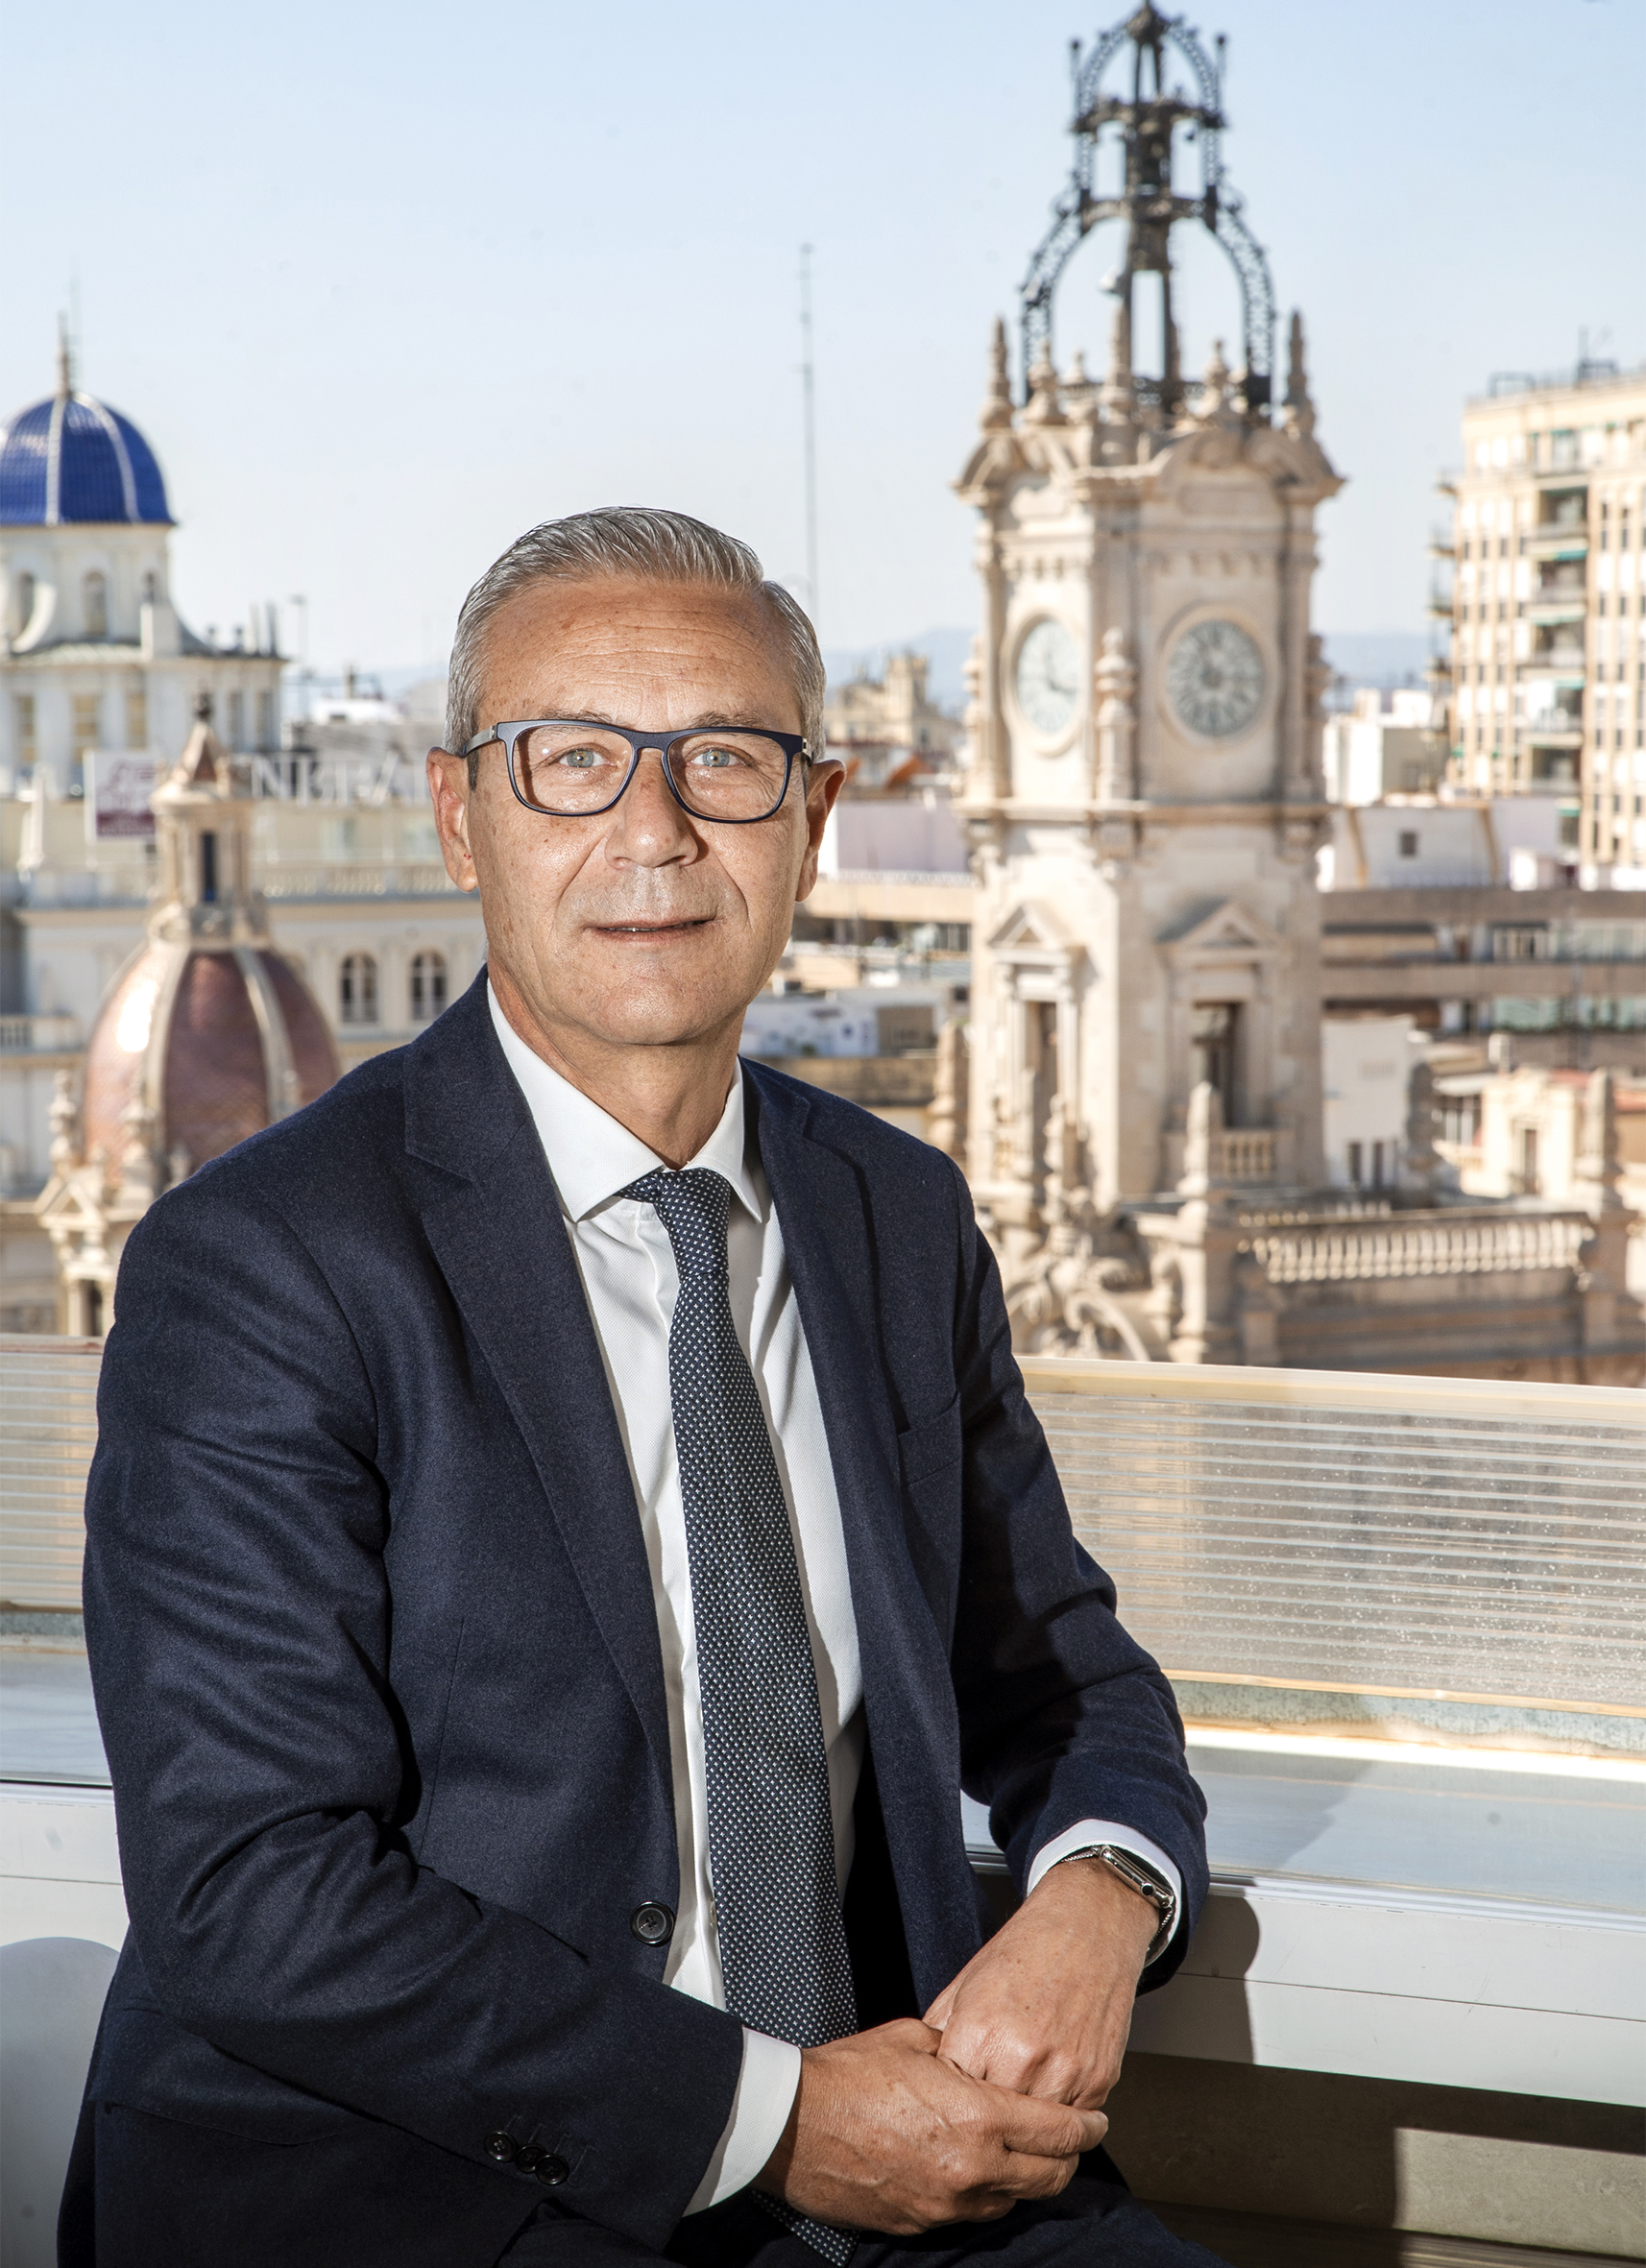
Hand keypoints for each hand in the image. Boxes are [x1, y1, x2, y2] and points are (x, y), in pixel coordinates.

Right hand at [752, 2017, 1107, 2235]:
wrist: (791, 2125)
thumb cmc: (845, 2077)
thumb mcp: (913, 2039)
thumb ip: (959, 2049)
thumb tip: (979, 2049)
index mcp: (977, 2117)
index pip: (1058, 2132)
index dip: (1087, 2126)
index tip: (1096, 2120)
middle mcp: (971, 2169)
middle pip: (1048, 2178)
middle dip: (1066, 2159)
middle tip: (1070, 2140)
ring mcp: (945, 2204)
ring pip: (1011, 2202)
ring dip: (1023, 2180)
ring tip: (1020, 2154)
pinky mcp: (919, 2223)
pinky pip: (969, 2214)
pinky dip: (982, 2195)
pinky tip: (972, 2170)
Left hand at [924, 1856, 1156, 2111]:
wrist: (1089, 1924)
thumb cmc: (1028, 1948)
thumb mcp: (967, 1982)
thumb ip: (939, 2032)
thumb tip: (921, 2073)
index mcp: (980, 2031)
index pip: (951, 2099)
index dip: (951, 2099)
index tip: (954, 2095)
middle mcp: (1021, 2056)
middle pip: (991, 2122)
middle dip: (985, 2115)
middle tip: (987, 2096)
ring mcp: (1063, 2073)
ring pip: (1033, 2131)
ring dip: (1024, 2120)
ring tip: (1021, 2090)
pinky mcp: (1098, 2081)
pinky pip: (1070, 2122)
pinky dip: (1059, 2110)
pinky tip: (1052, 2080)